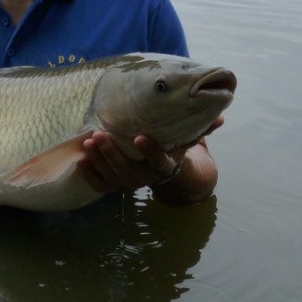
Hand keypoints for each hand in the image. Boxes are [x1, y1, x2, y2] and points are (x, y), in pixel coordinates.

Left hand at [77, 115, 223, 199]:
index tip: (139, 138)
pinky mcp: (116, 186)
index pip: (159, 161)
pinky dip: (90, 176)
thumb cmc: (173, 148)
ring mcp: (130, 184)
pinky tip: (80, 161)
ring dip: (99, 161)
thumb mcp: (186, 139)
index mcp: (165, 166)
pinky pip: (102, 185)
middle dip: (113, 154)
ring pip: (113, 177)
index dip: (150, 151)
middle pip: (129, 171)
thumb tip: (221, 115)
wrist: (164, 172)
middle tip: (100, 135)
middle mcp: (147, 179)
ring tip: (88, 142)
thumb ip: (201, 128)